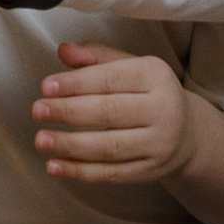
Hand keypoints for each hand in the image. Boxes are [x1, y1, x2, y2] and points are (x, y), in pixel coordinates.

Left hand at [31, 42, 195, 184]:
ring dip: (70, 145)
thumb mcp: (128, 67)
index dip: (75, 83)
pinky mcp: (150, 171)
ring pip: (109, 146)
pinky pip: (111, 173)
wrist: (186, 133)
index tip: (45, 87)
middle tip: (37, 110)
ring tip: (41, 139)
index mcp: (156, 76)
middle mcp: (164, 110)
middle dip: (69, 112)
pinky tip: (55, 165)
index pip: (110, 79)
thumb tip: (64, 50)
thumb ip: (95, 57)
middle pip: (109, 112)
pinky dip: (80, 171)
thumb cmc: (147, 93)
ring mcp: (159, 144)